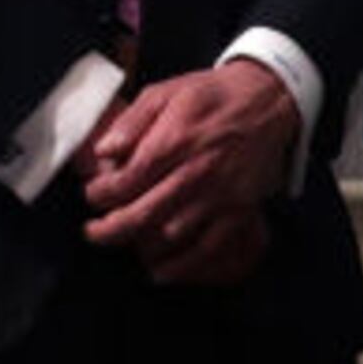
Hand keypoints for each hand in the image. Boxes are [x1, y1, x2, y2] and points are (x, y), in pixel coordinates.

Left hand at [82, 59, 296, 278]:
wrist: (269, 100)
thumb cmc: (213, 96)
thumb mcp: (166, 92)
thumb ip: (131, 121)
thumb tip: (104, 151)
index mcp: (175, 140)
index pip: (126, 181)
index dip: (101, 194)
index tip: (93, 195)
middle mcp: (196, 172)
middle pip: (142, 214)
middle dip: (108, 230)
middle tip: (93, 232)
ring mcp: (220, 195)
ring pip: (170, 236)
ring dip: (140, 246)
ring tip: (125, 242)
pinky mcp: (240, 210)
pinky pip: (208, 249)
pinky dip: (182, 266)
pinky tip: (161, 271)